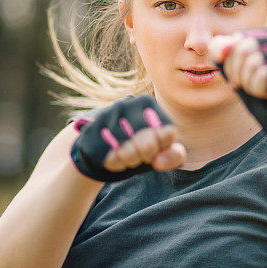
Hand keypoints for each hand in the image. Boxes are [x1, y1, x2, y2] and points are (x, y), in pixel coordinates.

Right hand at [70, 94, 185, 181]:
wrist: (104, 146)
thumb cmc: (140, 147)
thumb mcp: (162, 150)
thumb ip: (174, 155)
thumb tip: (159, 162)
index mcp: (149, 105)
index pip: (167, 133)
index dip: (161, 148)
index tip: (155, 148)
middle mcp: (129, 104)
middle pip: (147, 145)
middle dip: (144, 157)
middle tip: (139, 155)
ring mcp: (108, 115)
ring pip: (127, 152)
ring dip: (128, 161)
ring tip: (125, 155)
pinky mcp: (93, 130)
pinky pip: (109, 156)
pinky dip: (114, 162)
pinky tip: (113, 156)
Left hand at [208, 24, 266, 153]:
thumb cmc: (262, 92)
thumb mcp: (236, 70)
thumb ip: (224, 54)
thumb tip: (218, 47)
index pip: (238, 37)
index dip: (229, 60)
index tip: (239, 76)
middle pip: (244, 47)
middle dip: (237, 72)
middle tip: (247, 85)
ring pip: (253, 62)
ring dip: (248, 83)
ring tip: (260, 90)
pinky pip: (262, 77)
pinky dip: (257, 90)